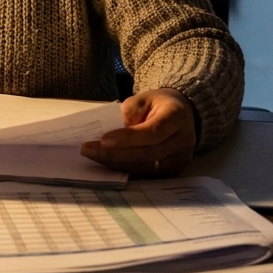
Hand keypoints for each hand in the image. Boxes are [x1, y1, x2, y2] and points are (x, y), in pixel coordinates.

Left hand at [80, 88, 197, 176]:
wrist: (182, 114)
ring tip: (93, 155)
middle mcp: (184, 140)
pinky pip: (147, 175)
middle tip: (88, 150)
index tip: (103, 140)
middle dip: (115, 154)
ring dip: (116, 164)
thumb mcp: (143, 98)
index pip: (153, 132)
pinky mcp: (174, 171)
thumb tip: (112, 136)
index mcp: (177, 116)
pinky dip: (125, 169)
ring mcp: (181, 159)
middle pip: (148, 154)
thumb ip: (130, 112)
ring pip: (145, 168)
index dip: (128, 139)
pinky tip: (107, 163)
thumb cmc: (158, 105)